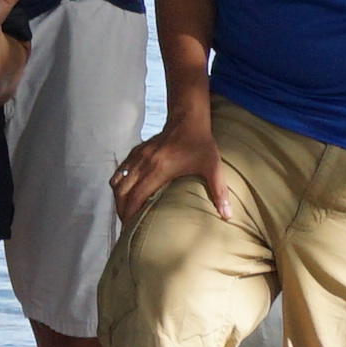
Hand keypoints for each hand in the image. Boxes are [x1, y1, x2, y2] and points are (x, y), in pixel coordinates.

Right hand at [106, 110, 234, 226]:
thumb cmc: (201, 144)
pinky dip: (119, 184)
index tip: (130, 228)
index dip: (130, 214)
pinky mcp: (137, 151)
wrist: (188, 118)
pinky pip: (120, 171)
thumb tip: (228, 216)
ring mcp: (138, 156)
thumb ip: (219, 192)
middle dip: (122, 210)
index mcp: (160, 169)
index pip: (136, 196)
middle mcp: (144, 163)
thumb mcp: (213, 167)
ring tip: (124, 212)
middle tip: (126, 225)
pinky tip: (125, 193)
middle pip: (122, 192)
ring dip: (118, 199)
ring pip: (118, 182)